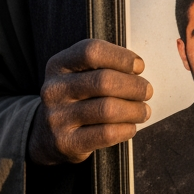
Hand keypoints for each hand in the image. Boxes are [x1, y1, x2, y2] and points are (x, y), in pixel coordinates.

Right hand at [28, 40, 151, 165]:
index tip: (139, 66)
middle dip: (134, 86)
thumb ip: (104, 66)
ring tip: (143, 110)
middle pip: (104, 81)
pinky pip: (106, 134)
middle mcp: (54, 89)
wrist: (46, 135)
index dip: (121, 57)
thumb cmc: (76, 98)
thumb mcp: (79, 75)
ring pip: (108, 109)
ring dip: (135, 110)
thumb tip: (138, 69)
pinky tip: (130, 127)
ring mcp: (57, 117)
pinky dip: (126, 129)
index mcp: (59, 65)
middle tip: (147, 91)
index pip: (91, 51)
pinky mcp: (65, 142)